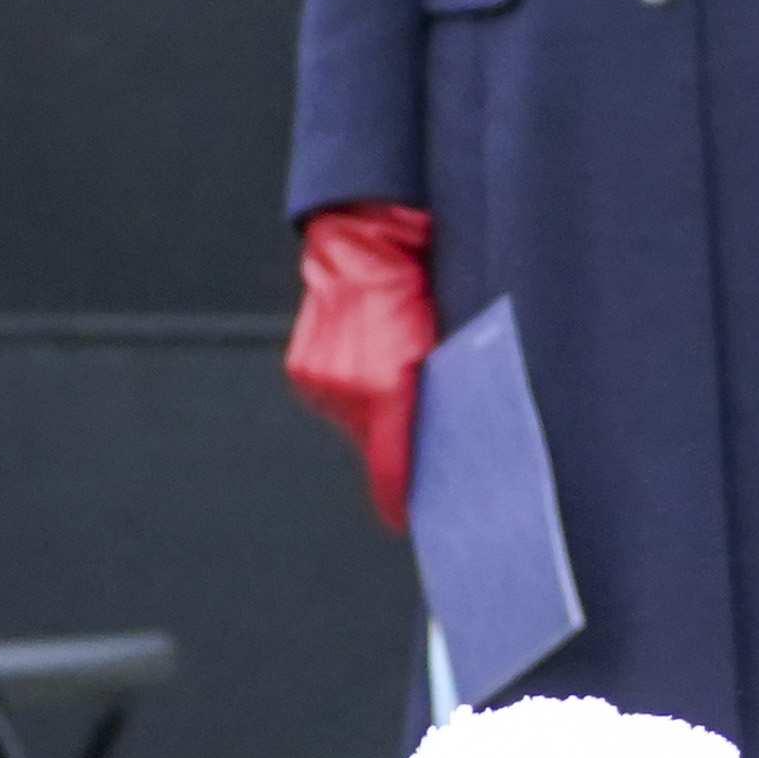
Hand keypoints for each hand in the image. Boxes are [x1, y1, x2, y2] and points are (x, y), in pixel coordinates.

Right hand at [285, 202, 437, 529]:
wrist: (367, 237)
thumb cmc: (418, 284)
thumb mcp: (447, 341)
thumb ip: (449, 394)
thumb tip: (452, 440)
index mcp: (384, 384)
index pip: (391, 464)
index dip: (400, 496)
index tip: (408, 520)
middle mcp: (345, 387)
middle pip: (377, 446)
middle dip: (400, 444)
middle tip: (429, 437)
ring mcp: (321, 379)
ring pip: (358, 423)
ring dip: (379, 417)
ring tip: (400, 379)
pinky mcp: (306, 369)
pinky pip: (339, 402)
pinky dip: (357, 397)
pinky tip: (376, 366)